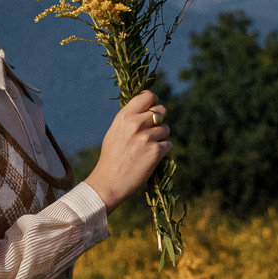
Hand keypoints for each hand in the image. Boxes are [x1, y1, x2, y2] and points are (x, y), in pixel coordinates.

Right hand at [85, 90, 170, 212]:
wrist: (109, 182)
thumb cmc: (111, 157)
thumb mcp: (115, 131)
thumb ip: (129, 118)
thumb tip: (146, 108)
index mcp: (124, 117)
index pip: (147, 96)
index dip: (154, 100)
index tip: (153, 107)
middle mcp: (135, 124)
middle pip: (161, 110)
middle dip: (160, 119)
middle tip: (153, 130)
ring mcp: (146, 138)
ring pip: (166, 129)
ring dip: (161, 137)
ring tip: (148, 147)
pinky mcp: (156, 152)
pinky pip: (168, 144)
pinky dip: (163, 150)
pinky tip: (151, 157)